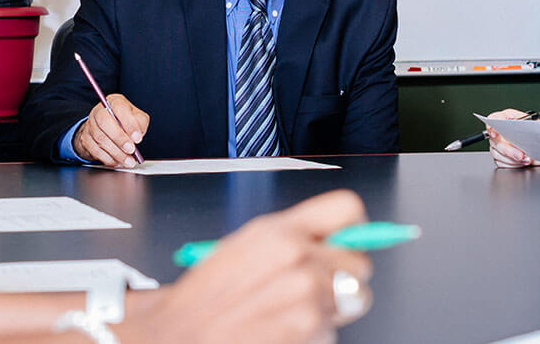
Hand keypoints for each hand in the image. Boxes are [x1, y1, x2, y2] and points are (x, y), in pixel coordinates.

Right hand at [73, 94, 149, 167]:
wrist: (108, 129)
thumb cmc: (125, 121)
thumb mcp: (137, 117)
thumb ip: (140, 122)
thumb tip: (137, 135)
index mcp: (114, 102)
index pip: (120, 108)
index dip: (129, 124)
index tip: (137, 138)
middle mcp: (99, 111)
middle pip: (105, 122)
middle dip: (120, 138)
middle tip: (131, 150)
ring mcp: (90, 125)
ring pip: (100, 138)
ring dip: (116, 152)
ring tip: (128, 160)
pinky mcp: (86, 139)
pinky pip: (95, 150)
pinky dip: (108, 159)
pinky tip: (118, 162)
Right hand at [120, 190, 372, 343]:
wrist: (178, 336)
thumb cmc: (207, 298)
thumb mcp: (244, 247)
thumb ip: (295, 235)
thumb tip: (343, 236)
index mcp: (279, 231)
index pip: (348, 209)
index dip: (352, 228)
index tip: (345, 243)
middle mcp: (298, 259)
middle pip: (361, 262)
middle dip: (345, 278)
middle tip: (314, 289)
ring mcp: (306, 297)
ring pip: (355, 300)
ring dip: (331, 310)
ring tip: (291, 313)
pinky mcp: (309, 330)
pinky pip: (335, 331)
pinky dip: (316, 335)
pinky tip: (283, 332)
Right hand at [485, 108, 539, 168]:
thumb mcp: (538, 125)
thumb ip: (532, 122)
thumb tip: (528, 124)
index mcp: (507, 118)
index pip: (493, 119)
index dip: (492, 126)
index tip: (495, 133)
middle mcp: (500, 132)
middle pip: (495, 140)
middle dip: (508, 150)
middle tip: (520, 155)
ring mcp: (498, 145)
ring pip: (497, 154)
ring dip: (512, 159)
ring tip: (526, 160)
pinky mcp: (500, 157)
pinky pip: (501, 163)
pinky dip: (512, 165)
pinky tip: (522, 163)